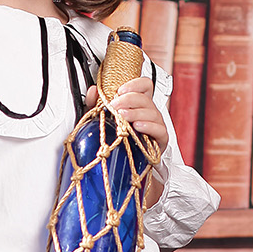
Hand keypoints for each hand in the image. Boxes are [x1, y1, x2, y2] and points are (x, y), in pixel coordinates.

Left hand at [84, 77, 167, 203]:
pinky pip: (159, 130)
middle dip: (129, 100)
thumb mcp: (102, 120)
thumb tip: (92, 91)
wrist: (124, 166)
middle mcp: (149, 113)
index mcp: (138, 104)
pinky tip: (137, 127)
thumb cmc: (117, 141)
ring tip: (123, 117)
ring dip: (136, 112)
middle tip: (116, 106)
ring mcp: (156, 126)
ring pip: (152, 112)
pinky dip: (149, 127)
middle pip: (145, 98)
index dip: (135, 84)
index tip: (121, 90)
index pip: (145, 86)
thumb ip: (95, 104)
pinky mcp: (160, 140)